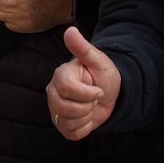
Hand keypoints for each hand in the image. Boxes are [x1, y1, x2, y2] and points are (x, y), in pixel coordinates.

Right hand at [45, 26, 120, 140]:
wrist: (110, 94)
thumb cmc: (103, 75)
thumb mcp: (98, 60)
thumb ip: (82, 47)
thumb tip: (70, 30)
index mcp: (61, 75)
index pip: (67, 89)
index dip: (87, 93)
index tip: (98, 90)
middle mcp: (53, 92)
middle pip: (63, 107)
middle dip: (87, 106)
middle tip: (94, 99)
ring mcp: (55, 109)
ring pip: (67, 122)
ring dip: (86, 117)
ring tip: (89, 107)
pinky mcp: (61, 124)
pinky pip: (71, 133)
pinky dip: (84, 128)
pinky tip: (87, 117)